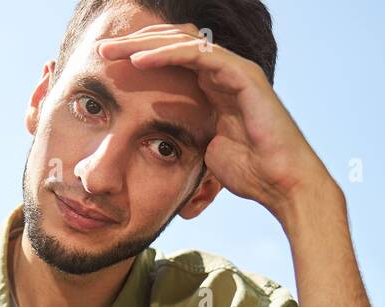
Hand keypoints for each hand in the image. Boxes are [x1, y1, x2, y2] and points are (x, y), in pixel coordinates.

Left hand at [97, 23, 337, 222]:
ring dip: (144, 45)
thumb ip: (188, 138)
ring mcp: (235, 71)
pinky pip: (199, 55)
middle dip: (135, 45)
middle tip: (102, 51)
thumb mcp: (205, 153)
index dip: (139, 60)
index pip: (171, 62)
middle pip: (173, 46)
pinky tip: (140, 60)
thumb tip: (164, 147)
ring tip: (113, 52)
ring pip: (183, 43)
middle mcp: (224, 73)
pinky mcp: (244, 75)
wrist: (282, 185)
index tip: (105, 69)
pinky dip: (168, 55)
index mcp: (213, 89)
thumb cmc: (251, 174)